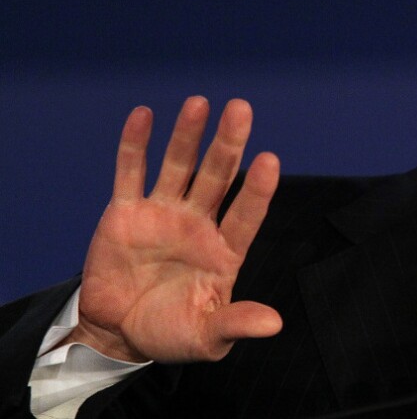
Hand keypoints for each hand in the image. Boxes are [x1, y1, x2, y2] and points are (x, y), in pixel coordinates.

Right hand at [64, 96, 281, 362]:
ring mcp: (162, 213)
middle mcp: (198, 223)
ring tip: (200, 103)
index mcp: (224, 250)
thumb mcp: (207, 337)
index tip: (270, 160)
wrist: (118, 333)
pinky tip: (145, 115)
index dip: (257, 189)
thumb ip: (237, 323)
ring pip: (178, 166)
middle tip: (241, 109)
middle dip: (228, 144)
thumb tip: (275, 325)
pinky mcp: (126, 212)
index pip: (247, 213)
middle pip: (217, 177)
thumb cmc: (171, 334)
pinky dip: (135, 145)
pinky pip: (130, 173)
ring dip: (187, 136)